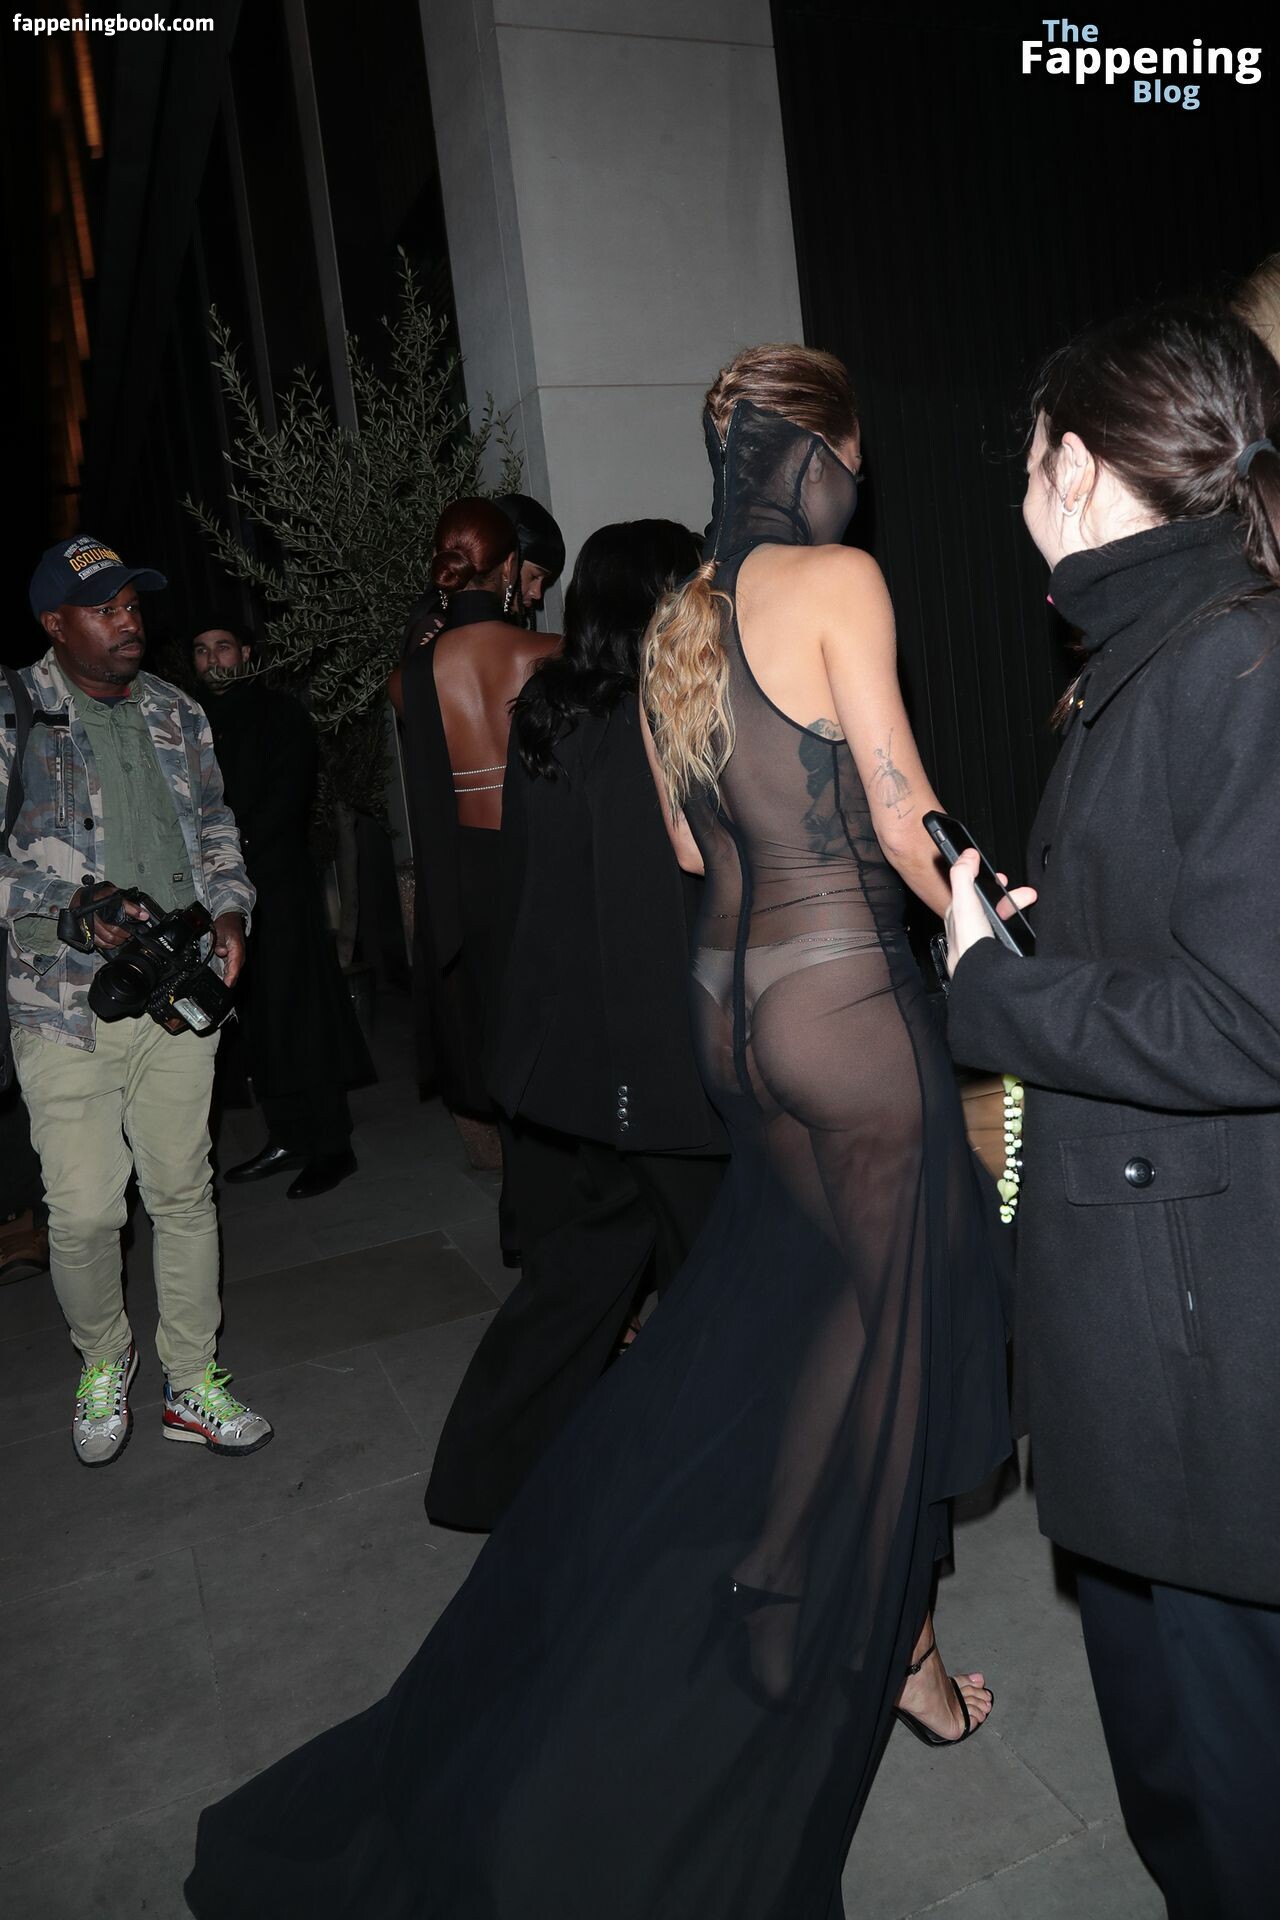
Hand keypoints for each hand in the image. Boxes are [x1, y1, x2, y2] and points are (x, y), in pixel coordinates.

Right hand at [69, 881, 149, 953]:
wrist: (80, 899)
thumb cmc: (99, 897)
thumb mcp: (114, 895)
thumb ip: (129, 904)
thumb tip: (144, 915)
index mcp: (106, 898)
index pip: (123, 905)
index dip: (134, 912)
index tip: (143, 917)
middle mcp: (97, 910)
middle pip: (115, 927)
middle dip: (125, 932)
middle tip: (130, 933)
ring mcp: (89, 921)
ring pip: (108, 936)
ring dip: (118, 939)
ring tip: (122, 937)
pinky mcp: (85, 929)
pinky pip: (99, 941)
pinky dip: (108, 944)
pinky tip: (112, 942)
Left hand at [212, 911, 246, 987]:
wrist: (230, 919)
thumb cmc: (227, 924)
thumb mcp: (220, 930)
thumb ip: (220, 942)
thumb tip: (221, 951)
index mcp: (237, 950)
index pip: (235, 967)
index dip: (230, 978)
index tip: (227, 985)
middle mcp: (238, 957)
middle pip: (234, 974)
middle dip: (227, 983)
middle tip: (218, 990)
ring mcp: (236, 959)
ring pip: (231, 974)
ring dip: (226, 980)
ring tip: (217, 988)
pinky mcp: (232, 960)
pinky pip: (229, 970)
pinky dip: (224, 976)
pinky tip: (218, 980)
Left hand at [943, 850, 1037, 975]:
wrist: (983, 978)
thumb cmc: (969, 944)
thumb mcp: (965, 903)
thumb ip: (963, 877)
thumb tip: (967, 855)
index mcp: (958, 918)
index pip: (970, 894)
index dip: (986, 882)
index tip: (1002, 878)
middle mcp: (968, 932)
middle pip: (990, 908)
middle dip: (1010, 898)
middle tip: (1027, 894)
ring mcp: (982, 946)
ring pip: (1000, 923)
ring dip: (1016, 912)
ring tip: (1030, 908)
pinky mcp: (995, 958)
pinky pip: (1009, 939)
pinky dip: (1019, 932)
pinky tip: (1026, 933)